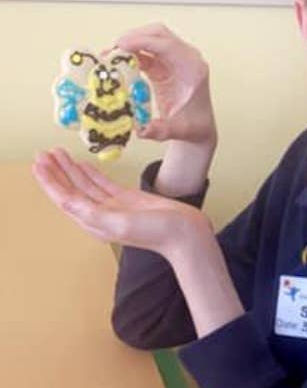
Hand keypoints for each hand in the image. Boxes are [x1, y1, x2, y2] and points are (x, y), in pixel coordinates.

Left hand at [32, 148, 209, 259]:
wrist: (186, 234)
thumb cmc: (157, 232)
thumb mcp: (121, 223)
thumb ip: (92, 213)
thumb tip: (65, 201)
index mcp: (94, 222)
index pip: (65, 198)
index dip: (50, 181)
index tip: (38, 163)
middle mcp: (99, 215)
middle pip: (71, 190)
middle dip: (56, 172)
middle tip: (43, 153)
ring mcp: (113, 206)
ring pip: (85, 184)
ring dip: (70, 169)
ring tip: (58, 153)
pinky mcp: (127, 199)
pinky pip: (102, 184)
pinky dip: (91, 173)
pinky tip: (83, 164)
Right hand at [111, 24, 216, 145]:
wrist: (200, 128)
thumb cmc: (194, 127)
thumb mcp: (178, 131)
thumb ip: (161, 130)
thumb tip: (142, 130)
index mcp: (193, 69)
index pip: (168, 45)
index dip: (143, 41)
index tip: (121, 45)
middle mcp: (187, 59)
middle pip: (159, 34)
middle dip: (134, 37)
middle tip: (113, 50)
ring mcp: (176, 60)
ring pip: (151, 39)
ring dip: (131, 44)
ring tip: (111, 56)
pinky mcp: (165, 65)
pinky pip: (147, 52)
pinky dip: (131, 54)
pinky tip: (118, 63)